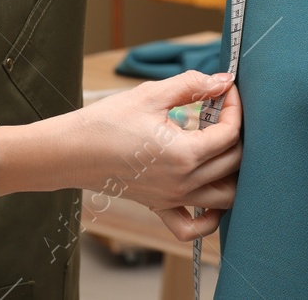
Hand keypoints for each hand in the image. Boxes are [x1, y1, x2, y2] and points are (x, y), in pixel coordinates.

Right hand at [64, 70, 241, 241]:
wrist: (71, 151)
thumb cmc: (107, 122)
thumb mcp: (151, 95)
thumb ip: (192, 85)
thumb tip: (223, 80)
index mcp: (184, 154)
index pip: (230, 134)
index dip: (234, 107)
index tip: (226, 91)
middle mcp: (183, 183)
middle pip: (233, 163)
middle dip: (236, 132)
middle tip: (219, 110)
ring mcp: (172, 199)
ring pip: (226, 196)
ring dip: (232, 171)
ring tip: (217, 144)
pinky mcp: (159, 206)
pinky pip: (193, 226)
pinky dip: (211, 215)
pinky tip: (209, 190)